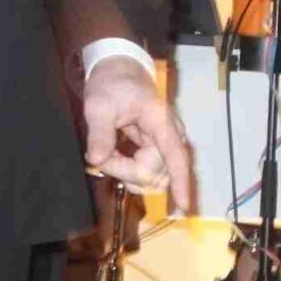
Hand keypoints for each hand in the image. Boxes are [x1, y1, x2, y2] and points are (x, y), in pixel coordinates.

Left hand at [81, 55, 193, 211]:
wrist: (118, 73)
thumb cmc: (111, 85)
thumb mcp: (98, 105)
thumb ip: (99, 133)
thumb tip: (96, 161)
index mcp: (162, 123)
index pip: (176, 157)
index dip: (180, 182)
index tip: (184, 207)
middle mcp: (171, 137)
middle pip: (154, 174)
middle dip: (124, 172)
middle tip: (98, 155)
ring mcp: (166, 145)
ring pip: (151, 178)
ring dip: (126, 174)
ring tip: (105, 154)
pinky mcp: (158, 151)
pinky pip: (147, 173)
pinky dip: (128, 172)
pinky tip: (114, 160)